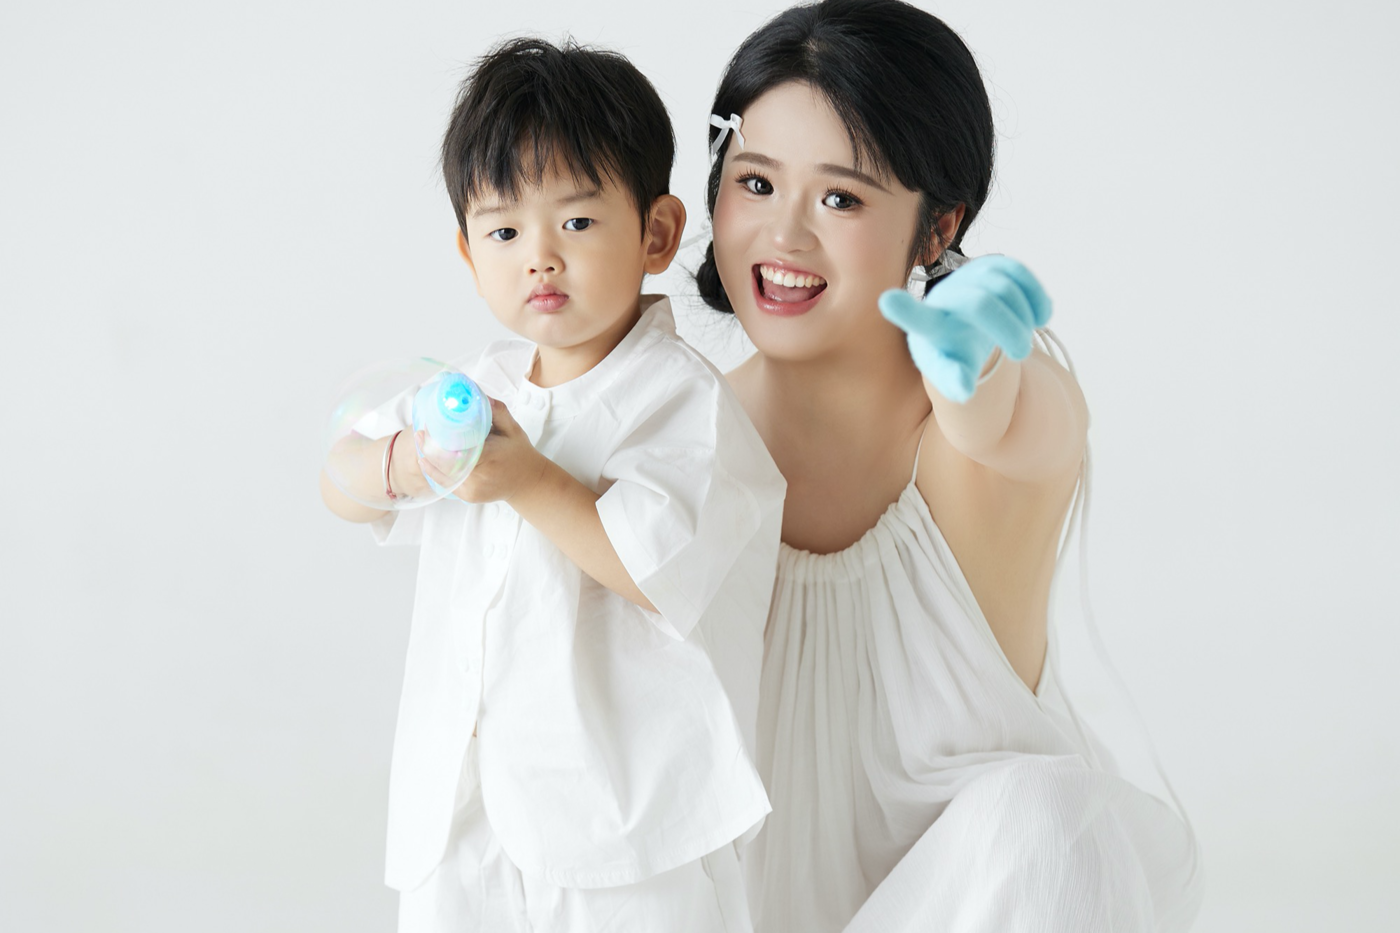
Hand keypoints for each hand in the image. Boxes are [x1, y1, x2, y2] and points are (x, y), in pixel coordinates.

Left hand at [416, 398, 547, 503]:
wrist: (528, 483)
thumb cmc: (519, 453)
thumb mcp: (512, 429)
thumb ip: (496, 411)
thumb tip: (478, 395)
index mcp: (490, 457)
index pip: (457, 449)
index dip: (440, 439)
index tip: (429, 427)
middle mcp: (480, 476)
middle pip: (446, 463)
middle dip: (430, 448)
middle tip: (419, 434)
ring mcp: (473, 489)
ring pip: (443, 475)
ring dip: (429, 460)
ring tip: (420, 444)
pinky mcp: (468, 497)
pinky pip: (447, 484)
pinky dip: (435, 472)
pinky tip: (427, 460)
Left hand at [878, 255, 1051, 402]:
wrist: (967, 328)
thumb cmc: (955, 355)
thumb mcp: (951, 372)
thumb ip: (954, 381)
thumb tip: (965, 391)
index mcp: (930, 327)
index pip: (918, 320)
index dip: (905, 311)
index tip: (886, 301)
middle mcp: (945, 296)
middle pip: (980, 303)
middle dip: (1008, 330)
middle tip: (1020, 353)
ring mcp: (967, 277)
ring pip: (1003, 286)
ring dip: (1022, 317)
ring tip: (1024, 341)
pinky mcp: (990, 266)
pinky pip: (1016, 271)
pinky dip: (1035, 295)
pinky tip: (1041, 316)